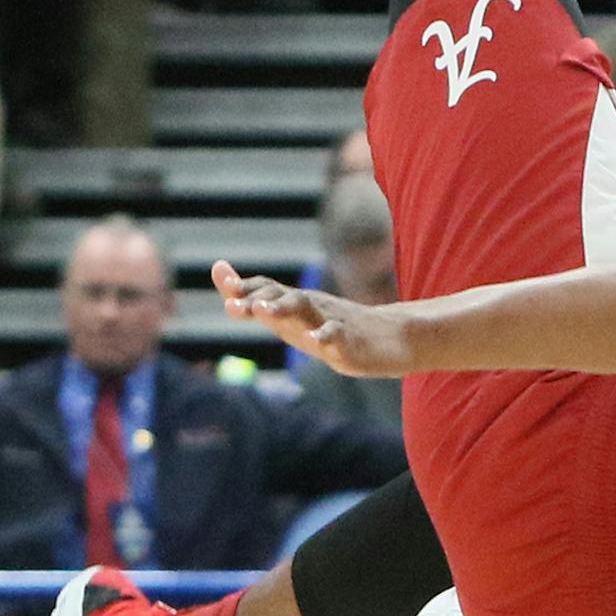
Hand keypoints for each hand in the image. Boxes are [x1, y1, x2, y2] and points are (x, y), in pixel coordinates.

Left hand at [213, 262, 411, 376]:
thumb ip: (262, 304)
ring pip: (305, 309)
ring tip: (263, 311)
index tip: (221, 275)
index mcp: (297, 305)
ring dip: (281, 308)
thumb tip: (223, 281)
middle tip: (231, 303)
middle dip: (256, 297)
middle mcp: (311, 307)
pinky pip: (338, 335)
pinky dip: (326, 335)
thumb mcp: (296, 319)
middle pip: (281, 295)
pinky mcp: (352, 340)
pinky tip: (315, 340)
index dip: (243, 285)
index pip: (267, 287)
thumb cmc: (336, 328)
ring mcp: (331, 321)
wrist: (394, 338)